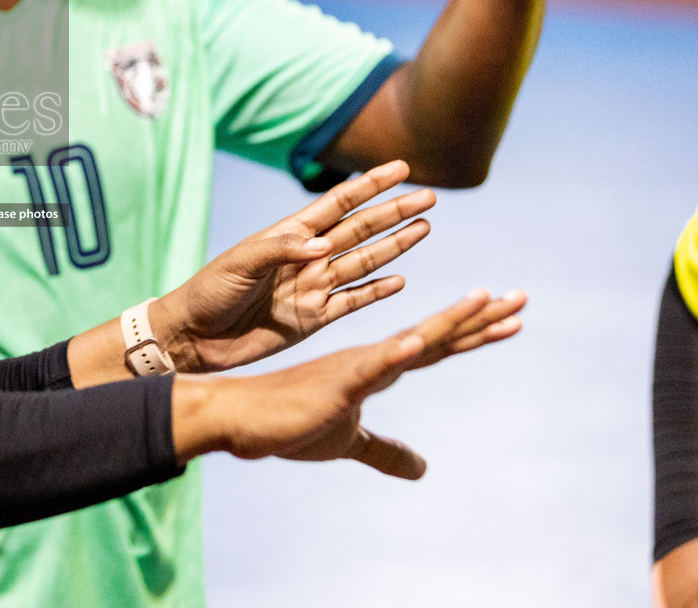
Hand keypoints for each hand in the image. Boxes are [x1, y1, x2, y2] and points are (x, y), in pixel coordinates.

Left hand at [158, 160, 433, 372]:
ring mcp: (312, 287)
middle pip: (360, 229)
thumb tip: (323, 245)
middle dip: (394, 212)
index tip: (401, 168)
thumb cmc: (208, 291)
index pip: (338, 204)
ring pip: (364, 261)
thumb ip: (280, 250)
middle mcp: (307, 257)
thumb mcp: (238, 264)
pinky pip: (353, 301)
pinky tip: (401, 280)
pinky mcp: (313, 319)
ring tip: (424, 227)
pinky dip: (377, 291)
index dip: (370, 185)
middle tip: (429, 197)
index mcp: (288, 235)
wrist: (193, 336)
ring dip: (394, 245)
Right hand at [175, 288, 526, 476]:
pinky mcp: (337, 385)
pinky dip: (395, 354)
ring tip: (484, 300)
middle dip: (481, 318)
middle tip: (523, 297)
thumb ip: (387, 452)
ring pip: (413, 341)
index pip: (436, 346)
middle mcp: (372, 358)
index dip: (476, 332)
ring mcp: (357, 368)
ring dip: (450, 322)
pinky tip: (418, 344)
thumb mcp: (350, 442)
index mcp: (376, 367)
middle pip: (437, 335)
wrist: (242, 417)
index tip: (514, 317)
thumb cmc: (290, 422)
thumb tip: (424, 469)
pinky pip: (371, 367)